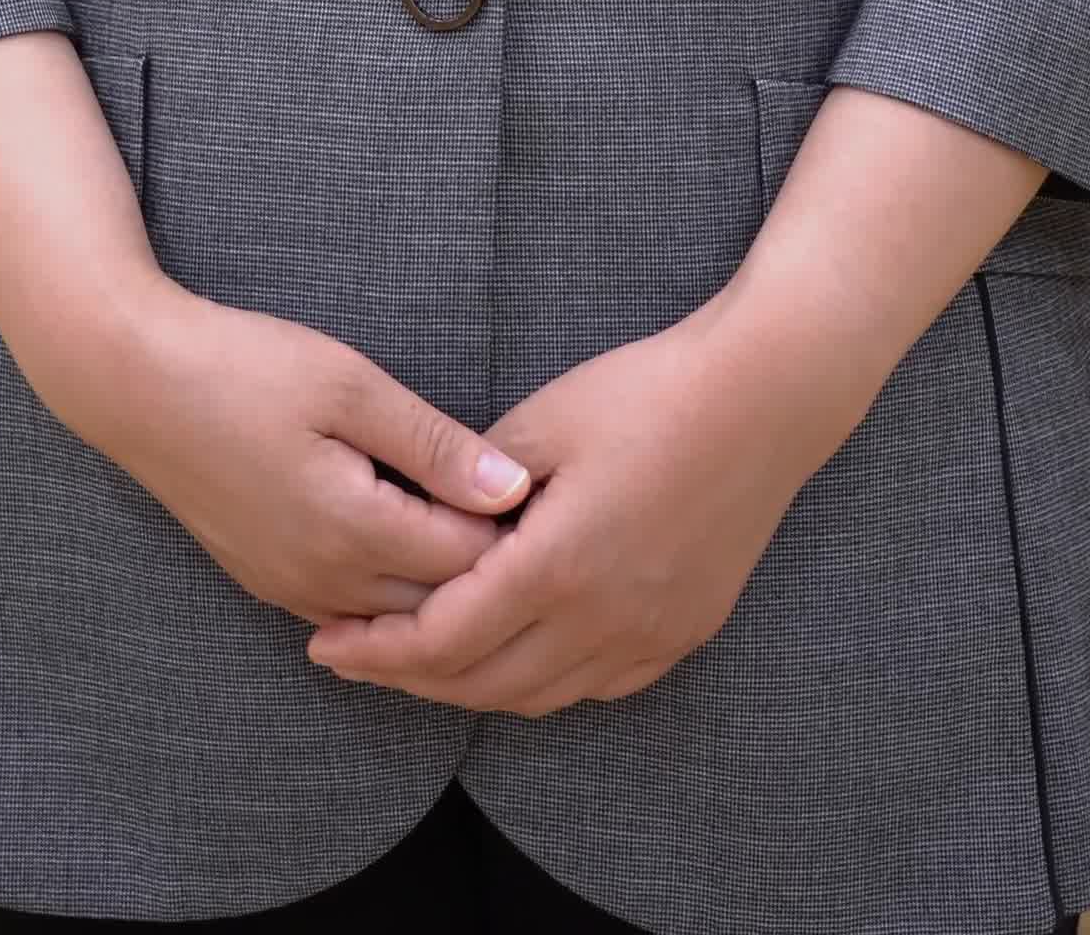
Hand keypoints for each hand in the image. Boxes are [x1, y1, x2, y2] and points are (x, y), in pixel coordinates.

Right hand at [79, 284, 534, 626]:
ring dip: (437, 585)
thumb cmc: (244, 369)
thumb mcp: (350, 386)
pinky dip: (390, 589)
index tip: (546, 491)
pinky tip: (409, 543)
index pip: (466, 565)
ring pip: (392, 619)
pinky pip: (350, 608)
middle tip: (526, 517)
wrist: (134, 383)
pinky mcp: (266, 582)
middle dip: (485, 572)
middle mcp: (324, 582)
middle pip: (436, 609)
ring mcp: (290, 590)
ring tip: (474, 526)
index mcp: (353, 532)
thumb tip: (513, 490)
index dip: (514, 534)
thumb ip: (433, 445)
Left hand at [303, 298, 821, 714]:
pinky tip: (513, 655)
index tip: (326, 644)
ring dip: (471, 686)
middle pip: (481, 683)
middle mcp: (601, 620)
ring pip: (538, 695)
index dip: (377, 651)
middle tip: (354, 659)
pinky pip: (594, 685)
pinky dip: (540, 682)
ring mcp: (648, 635)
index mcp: (556, 567)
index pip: (443, 641)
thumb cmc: (649, 393)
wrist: (763, 399)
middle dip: (407, 679)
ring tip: (420, 661)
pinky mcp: (681, 632)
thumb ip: (475, 482)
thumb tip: (428, 522)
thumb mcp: (545, 421)